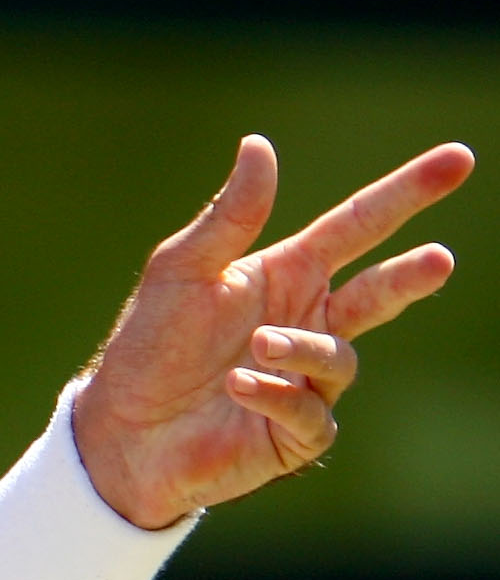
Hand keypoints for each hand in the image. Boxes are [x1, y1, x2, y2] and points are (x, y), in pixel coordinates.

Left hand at [72, 135, 473, 529]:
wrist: (121, 432)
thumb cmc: (150, 348)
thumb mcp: (181, 272)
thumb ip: (228, 217)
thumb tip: (259, 145)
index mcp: (288, 276)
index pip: (357, 227)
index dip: (406, 194)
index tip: (457, 161)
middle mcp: (307, 325)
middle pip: (377, 293)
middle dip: (409, 277)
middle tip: (439, 259)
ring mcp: (306, 382)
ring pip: (338, 358)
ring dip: (301, 348)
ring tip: (258, 344)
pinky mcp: (293, 435)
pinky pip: (310, 413)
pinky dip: (278, 395)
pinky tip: (240, 387)